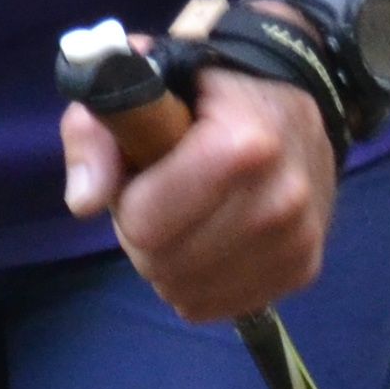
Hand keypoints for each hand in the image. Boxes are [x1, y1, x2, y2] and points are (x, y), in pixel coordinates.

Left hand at [59, 67, 332, 325]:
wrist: (287, 99)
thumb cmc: (202, 88)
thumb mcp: (133, 82)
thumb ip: (94, 134)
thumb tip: (84, 202)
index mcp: (242, 144)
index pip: (147, 222)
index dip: (129, 198)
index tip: (145, 168)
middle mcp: (281, 199)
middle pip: (163, 262)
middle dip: (144, 233)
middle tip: (162, 192)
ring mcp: (298, 239)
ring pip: (186, 292)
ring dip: (170, 260)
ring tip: (188, 210)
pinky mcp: (304, 268)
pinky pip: (219, 305)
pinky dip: (200, 281)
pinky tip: (212, 236)